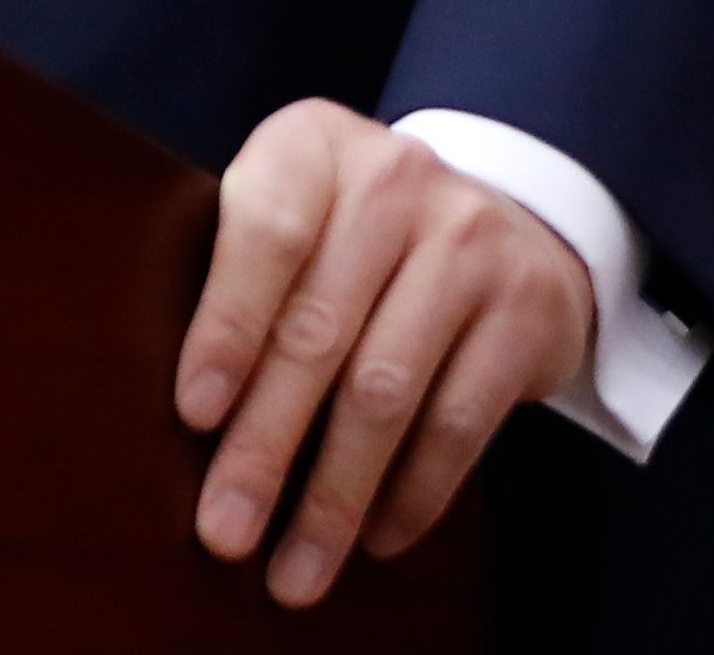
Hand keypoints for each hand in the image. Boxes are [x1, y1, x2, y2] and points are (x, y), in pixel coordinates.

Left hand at [175, 99, 593, 606]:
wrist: (508, 214)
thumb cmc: (353, 233)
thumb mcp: (295, 215)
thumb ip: (239, 277)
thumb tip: (187, 417)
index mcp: (313, 146)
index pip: (266, 233)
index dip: (228, 326)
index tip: (195, 415)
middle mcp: (395, 177)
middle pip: (318, 330)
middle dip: (265, 444)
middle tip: (224, 530)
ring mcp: (470, 240)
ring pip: (386, 389)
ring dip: (335, 494)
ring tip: (296, 567)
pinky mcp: (527, 308)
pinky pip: (459, 420)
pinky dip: (414, 491)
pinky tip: (377, 536)